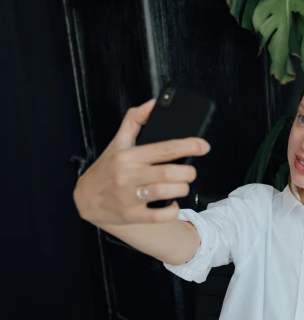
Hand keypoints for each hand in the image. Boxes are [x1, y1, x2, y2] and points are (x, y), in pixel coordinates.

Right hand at [73, 100, 210, 225]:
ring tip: (182, 185)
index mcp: (128, 156)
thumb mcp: (117, 143)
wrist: (85, 199)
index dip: (188, 146)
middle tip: (190, 171)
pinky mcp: (131, 215)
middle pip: (169, 173)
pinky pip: (159, 216)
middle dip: (188, 172)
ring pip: (166, 192)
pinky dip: (172, 210)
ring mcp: (129, 197)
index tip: (203, 146)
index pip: (163, 148)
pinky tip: (172, 204)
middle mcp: (128, 176)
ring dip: (182, 189)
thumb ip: (134, 121)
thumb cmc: (106, 169)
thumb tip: (153, 103)